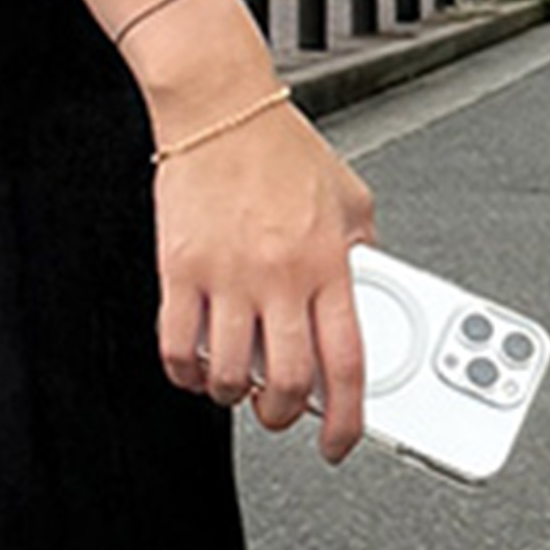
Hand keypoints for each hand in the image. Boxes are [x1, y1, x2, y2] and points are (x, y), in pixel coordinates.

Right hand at [153, 97, 377, 461]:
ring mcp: (228, 276)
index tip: (340, 441)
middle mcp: (281, 276)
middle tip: (283, 414)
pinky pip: (178, 346)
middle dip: (286, 417)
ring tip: (239, 387)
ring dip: (235, 398)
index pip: (349, 363)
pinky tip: (196, 367)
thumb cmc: (281, 148)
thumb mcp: (351, 199)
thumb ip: (364, 253)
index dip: (347, 419)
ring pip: (231, 375)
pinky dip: (186, 372)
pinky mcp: (181, 269)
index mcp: (331, 264)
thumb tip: (371, 298)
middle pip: (290, 382)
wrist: (220, 108)